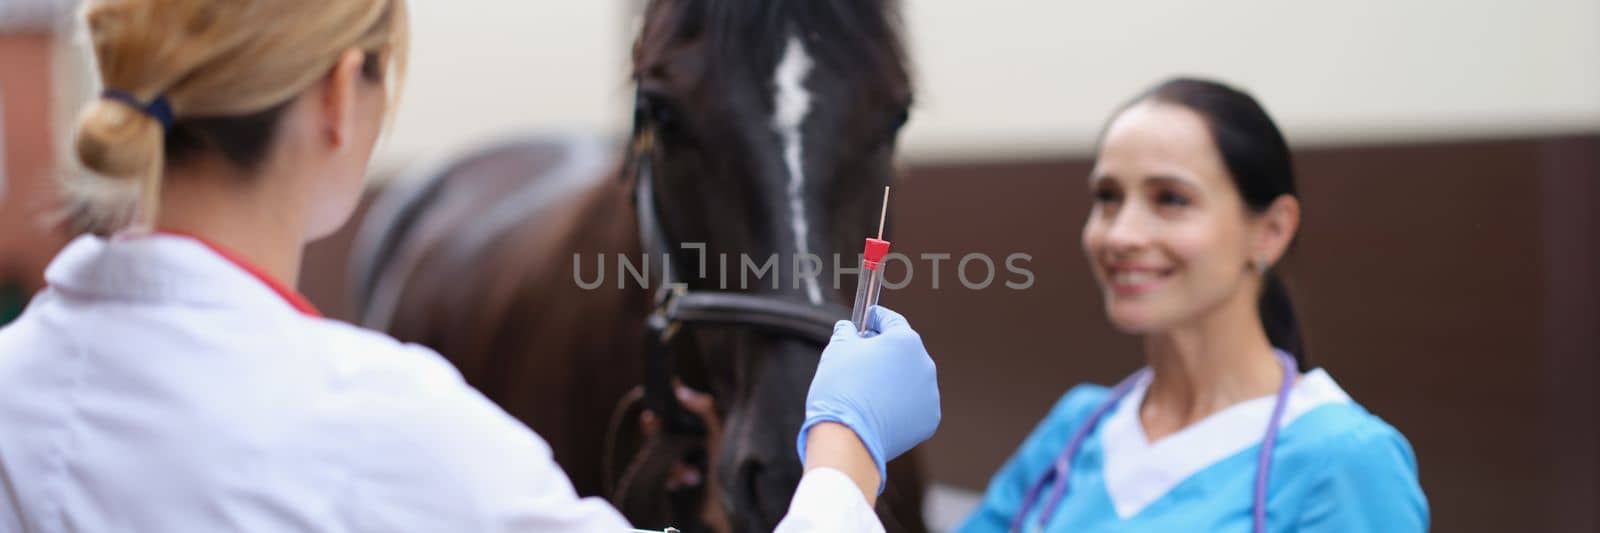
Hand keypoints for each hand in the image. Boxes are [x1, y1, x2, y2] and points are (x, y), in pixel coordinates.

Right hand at [796, 305, 939, 489]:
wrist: (847, 438)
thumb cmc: (840, 389)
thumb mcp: (837, 349)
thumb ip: (846, 333)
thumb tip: (848, 328)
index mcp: (905, 340)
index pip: (892, 320)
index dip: (876, 318)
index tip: (868, 320)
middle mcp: (924, 364)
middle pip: (904, 351)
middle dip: (885, 351)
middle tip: (861, 357)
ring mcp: (929, 394)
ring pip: (910, 379)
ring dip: (894, 379)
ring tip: (868, 389)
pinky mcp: (929, 419)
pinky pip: (913, 405)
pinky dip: (900, 404)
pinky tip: (879, 409)